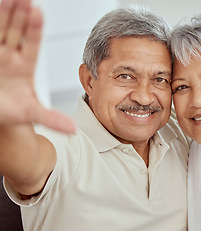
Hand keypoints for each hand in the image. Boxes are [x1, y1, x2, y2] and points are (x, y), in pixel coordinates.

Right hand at [0, 0, 74, 132]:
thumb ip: (52, 119)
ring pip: (1, 29)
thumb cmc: (11, 111)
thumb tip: (73, 129)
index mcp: (25, 66)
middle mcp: (11, 57)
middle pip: (16, 31)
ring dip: (4, 13)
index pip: (32, 43)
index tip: (37, 12)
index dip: (33, 29)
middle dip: (19, 14)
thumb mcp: (32, 114)